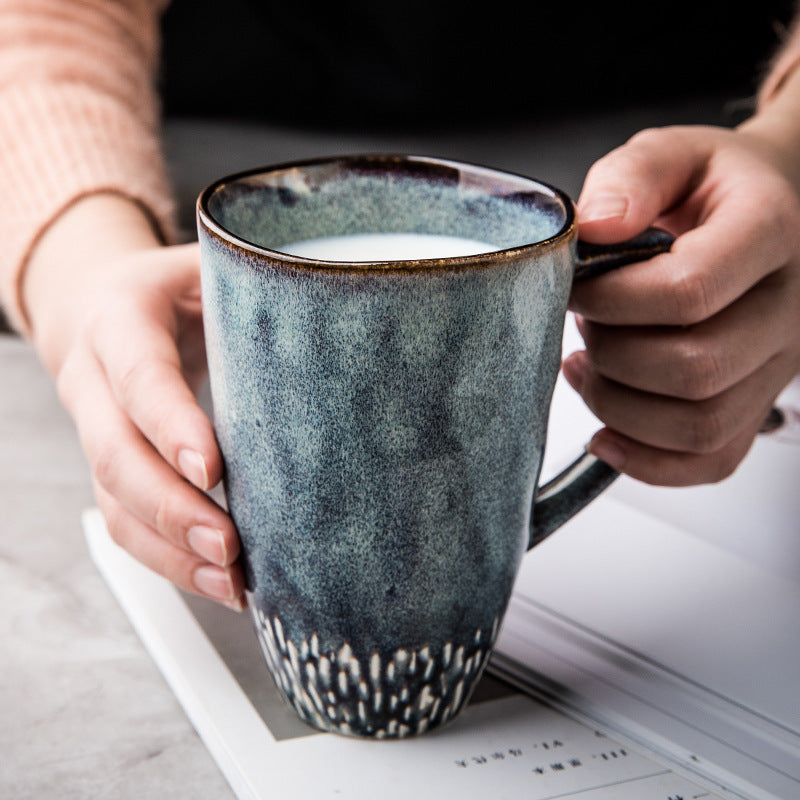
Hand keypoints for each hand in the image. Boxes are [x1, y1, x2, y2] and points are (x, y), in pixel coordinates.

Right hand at [24, 196, 244, 608]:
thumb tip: (345, 303)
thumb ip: (256, 281)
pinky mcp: (110, 469)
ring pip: (115, 503)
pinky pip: (126, 523)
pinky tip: (216, 581)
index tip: (211, 468)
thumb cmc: (173, 287)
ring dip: (170, 551)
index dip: (170, 422)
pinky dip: (168, 560)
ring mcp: (96, 430)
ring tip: (229, 583)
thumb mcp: (208, 264)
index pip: (140, 373)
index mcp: (120, 318)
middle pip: (116, 455)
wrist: (102, 305)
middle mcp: (94, 379)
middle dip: (172, 508)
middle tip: (227, 545)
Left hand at [565, 124, 799, 485]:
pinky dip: (649, 462)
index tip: (577, 285)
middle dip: (612, 353)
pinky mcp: (755, 403)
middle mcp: (787, 307)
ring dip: (619, 407)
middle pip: (695, 367)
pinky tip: (605, 433)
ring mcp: (777, 364)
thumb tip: (596, 227)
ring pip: (700, 423)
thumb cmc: (713, 189)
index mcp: (770, 232)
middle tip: (584, 324)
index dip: (613, 299)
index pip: (690, 290)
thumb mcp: (673, 154)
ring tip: (583, 367)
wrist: (773, 212)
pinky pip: (712, 460)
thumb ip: (632, 176)